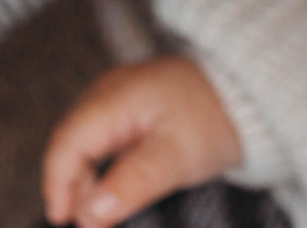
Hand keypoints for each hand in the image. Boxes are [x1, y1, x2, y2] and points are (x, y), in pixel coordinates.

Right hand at [42, 56, 242, 226]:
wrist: (248, 96)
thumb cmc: (215, 119)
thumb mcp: (177, 157)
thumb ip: (133, 184)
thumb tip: (90, 216)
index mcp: (117, 96)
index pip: (68, 143)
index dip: (58, 185)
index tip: (64, 219)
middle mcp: (108, 91)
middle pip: (70, 143)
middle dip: (71, 185)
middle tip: (87, 222)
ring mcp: (116, 97)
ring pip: (82, 143)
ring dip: (85, 179)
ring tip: (101, 211)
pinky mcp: (127, 108)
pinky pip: (99, 139)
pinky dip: (99, 167)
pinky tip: (111, 189)